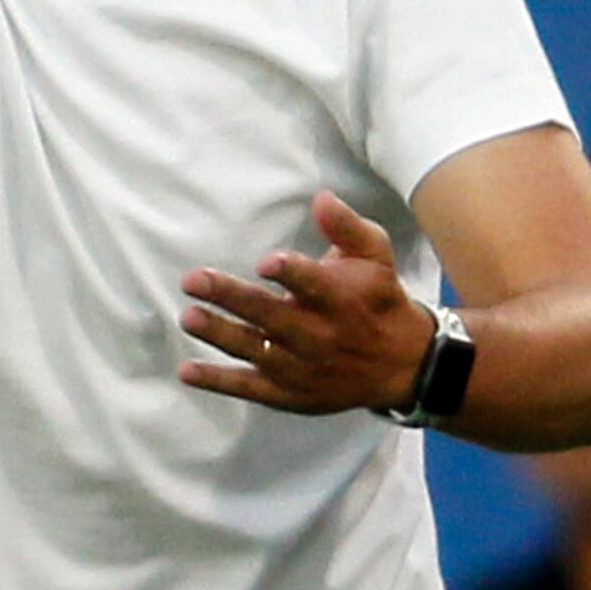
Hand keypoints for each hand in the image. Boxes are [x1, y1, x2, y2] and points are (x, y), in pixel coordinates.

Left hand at [178, 192, 434, 414]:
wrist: (402, 365)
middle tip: (193, 279)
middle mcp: (318, 335)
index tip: (267, 262)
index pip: (313, 285)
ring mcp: (300, 366)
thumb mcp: (375, 256)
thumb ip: (346, 227)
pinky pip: (249, 387)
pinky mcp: (288, 392)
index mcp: (339, 299)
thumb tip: (321, 198)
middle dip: (231, 297)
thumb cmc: (378, 299)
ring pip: (254, 350)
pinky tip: (188, 370)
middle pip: (270, 316)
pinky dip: (218, 381)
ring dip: (220, 334)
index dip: (292, 274)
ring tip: (189, 317)